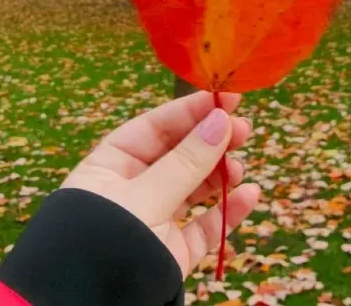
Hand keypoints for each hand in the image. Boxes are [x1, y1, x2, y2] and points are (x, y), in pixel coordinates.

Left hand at [61, 90, 259, 277]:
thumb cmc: (101, 244)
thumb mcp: (144, 198)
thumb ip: (185, 163)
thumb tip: (221, 122)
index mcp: (111, 165)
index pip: (155, 127)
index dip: (191, 110)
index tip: (226, 98)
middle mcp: (133, 189)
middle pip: (179, 154)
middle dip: (211, 140)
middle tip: (243, 130)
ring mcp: (154, 221)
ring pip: (195, 188)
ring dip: (221, 174)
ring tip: (239, 168)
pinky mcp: (172, 253)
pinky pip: (205, 226)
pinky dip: (228, 212)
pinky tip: (249, 196)